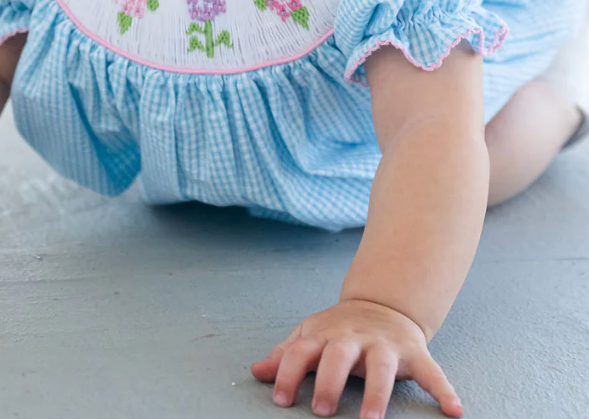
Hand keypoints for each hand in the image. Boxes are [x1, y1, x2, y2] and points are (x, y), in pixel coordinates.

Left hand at [251, 298, 462, 418]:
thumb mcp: (312, 335)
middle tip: (322, 412)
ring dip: (377, 393)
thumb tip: (256, 371)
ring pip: (381, 365)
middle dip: (330, 381)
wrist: (384, 302)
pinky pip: (431, 371)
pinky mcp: (413, 353)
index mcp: (325, 335)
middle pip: (338, 354)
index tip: (281, 400)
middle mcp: (353, 338)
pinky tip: (454, 409)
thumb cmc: (340, 330)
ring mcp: (385, 344)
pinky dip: (444, 389)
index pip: (301, 350)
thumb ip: (286, 355)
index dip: (288, 373)